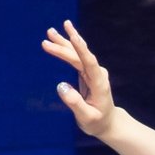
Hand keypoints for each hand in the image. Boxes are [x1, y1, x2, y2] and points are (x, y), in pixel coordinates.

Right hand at [42, 20, 117, 138]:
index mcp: (99, 84)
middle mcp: (97, 74)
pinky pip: (76, 57)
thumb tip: (61, 86)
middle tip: (45, 42)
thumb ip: (75, 103)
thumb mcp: (86, 118)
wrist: (108, 123)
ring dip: (64, 42)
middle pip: (79, 57)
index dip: (81, 49)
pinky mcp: (87, 72)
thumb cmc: (98, 122)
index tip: (73, 37)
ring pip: (78, 54)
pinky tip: (60, 37)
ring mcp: (93, 72)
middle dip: (63, 48)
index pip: (90, 63)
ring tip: (50, 31)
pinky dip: (67, 47)